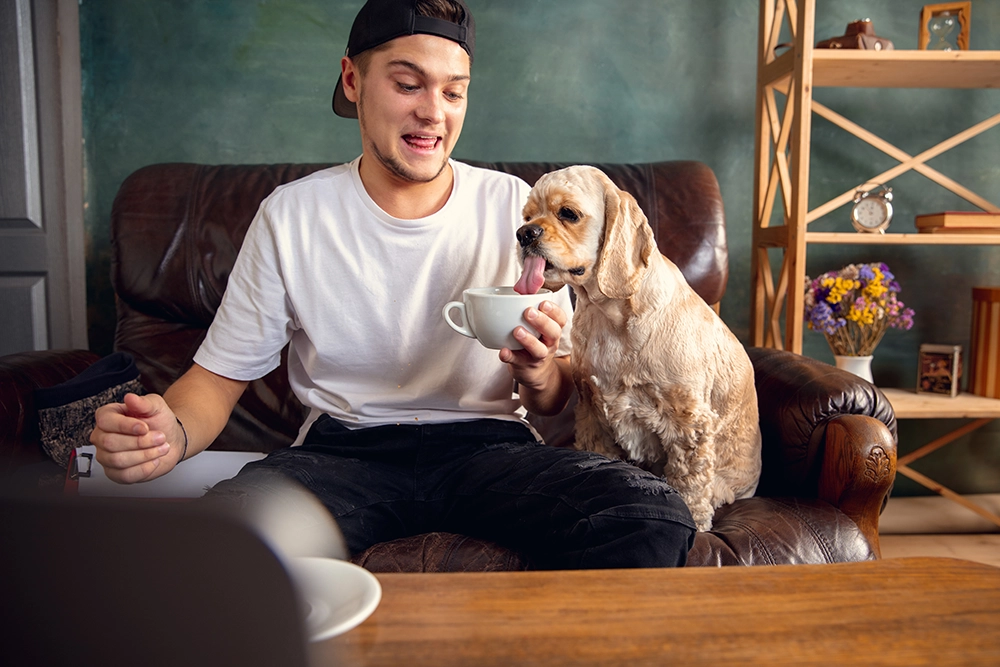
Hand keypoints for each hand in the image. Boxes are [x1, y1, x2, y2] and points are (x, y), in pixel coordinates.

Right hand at [90, 393, 184, 483]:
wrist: (171, 439)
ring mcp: (106, 456)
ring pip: (117, 460)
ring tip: (160, 448)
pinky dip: (144, 469)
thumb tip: (130, 398)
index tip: (145, 427)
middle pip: (110, 443)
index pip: (105, 421)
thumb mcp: (156, 406)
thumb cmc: (160, 421)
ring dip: (145, 455)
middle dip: (140, 442)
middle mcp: (102, 437)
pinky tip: (154, 460)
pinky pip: (124, 476)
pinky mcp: (115, 473)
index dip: (126, 426)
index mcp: (107, 416)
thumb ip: (143, 402)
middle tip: (159, 437)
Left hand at [499, 300, 572, 414]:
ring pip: (538, 350)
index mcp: (553, 329)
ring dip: (528, 339)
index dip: (554, 311)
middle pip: (553, 332)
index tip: (544, 303)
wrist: (534, 371)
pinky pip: (518, 362)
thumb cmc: (534, 340)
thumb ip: (530, 308)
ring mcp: (538, 356)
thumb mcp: (537, 326)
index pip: (560, 319)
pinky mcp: (525, 366)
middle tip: (529, 312)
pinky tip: (503, 351)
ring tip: (517, 331)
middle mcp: (550, 343)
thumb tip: (519, 286)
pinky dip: (510, 356)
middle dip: (542, 321)